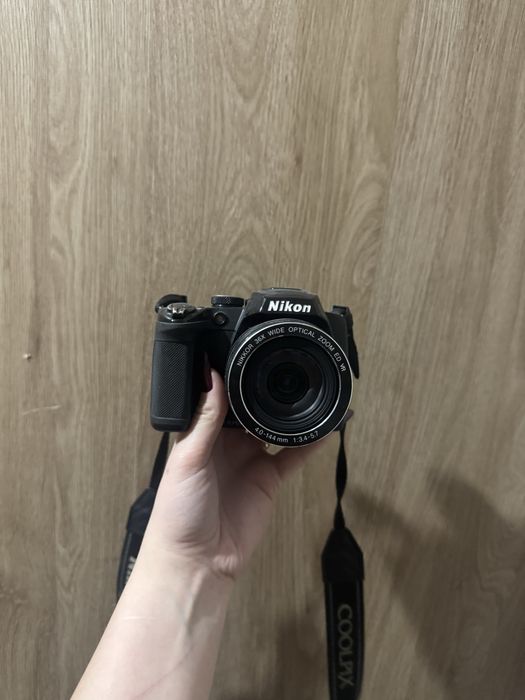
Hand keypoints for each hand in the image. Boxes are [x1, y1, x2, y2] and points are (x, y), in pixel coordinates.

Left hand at [143, 369, 321, 581]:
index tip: (246, 355)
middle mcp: (226, 444)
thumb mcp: (187, 459)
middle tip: (282, 363)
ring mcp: (250, 460)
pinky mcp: (269, 479)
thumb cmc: (178, 513)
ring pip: (274, 427)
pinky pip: (294, 455)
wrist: (197, 561)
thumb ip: (204, 420)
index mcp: (201, 434)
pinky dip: (310, 441)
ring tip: (307, 387)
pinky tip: (325, 426)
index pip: (219, 398)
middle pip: (249, 408)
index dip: (231, 378)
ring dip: (289, 411)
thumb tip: (211, 377)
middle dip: (264, 390)